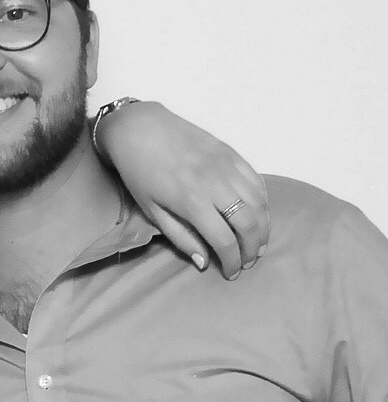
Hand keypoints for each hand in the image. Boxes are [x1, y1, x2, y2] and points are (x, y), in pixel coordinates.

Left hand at [97, 100, 268, 277]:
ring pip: (260, 204)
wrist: (141, 128)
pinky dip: (263, 204)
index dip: (231, 261)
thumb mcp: (151, 210)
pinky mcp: (233, 154)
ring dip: (263, 228)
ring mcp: (227, 166)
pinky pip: (257, 183)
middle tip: (248, 262)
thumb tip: (204, 262)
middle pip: (249, 224)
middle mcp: (215, 183)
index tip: (231, 273)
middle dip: (253, 249)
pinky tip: (258, 216)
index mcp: (191, 201)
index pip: (224, 240)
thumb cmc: (139, 171)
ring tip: (257, 244)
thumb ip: (180, 237)